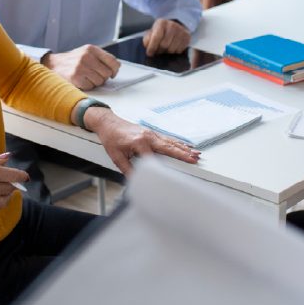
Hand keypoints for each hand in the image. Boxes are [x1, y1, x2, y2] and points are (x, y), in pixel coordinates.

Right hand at [42, 45, 120, 89]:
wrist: (53, 64)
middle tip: (94, 75)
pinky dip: (87, 86)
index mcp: (91, 49)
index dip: (115, 70)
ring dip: (94, 82)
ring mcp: (81, 66)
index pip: (113, 61)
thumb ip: (101, 58)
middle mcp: (87, 56)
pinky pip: (90, 86)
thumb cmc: (73, 60)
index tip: (112, 73)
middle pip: (107, 73)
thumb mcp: (87, 53)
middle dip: (102, 77)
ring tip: (86, 77)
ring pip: (100, 81)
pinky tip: (80, 80)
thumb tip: (117, 66)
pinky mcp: (75, 77)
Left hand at [83, 107, 200, 174]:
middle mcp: (148, 136)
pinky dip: (178, 143)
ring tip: (196, 153)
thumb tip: (136, 181)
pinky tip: (185, 146)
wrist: (107, 123)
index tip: (171, 176)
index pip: (154, 159)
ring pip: (171, 142)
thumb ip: (127, 170)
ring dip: (184, 148)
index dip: (162, 169)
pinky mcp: (151, 133)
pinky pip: (167, 138)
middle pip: (169, 147)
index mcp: (139, 142)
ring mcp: (151, 133)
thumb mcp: (116, 156)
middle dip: (183, 154)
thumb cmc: (111, 137)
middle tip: (195, 159)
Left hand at [142, 18, 190, 54]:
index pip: (156, 38)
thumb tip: (148, 46)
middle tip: (158, 51)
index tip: (149, 53)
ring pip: (172, 49)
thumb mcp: (152, 32)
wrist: (176, 25)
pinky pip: (179, 51)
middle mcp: (172, 25)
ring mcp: (181, 31)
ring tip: (165, 48)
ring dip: (167, 52)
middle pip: (164, 45)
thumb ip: (147, 39)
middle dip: (159, 50)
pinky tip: (172, 47)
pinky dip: (174, 52)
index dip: (152, 47)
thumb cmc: (161, 31)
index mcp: (161, 23)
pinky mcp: (187, 37)